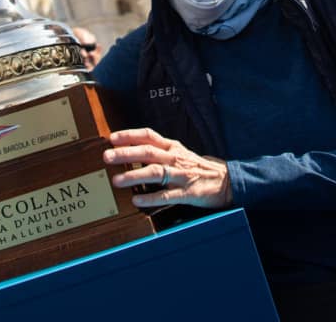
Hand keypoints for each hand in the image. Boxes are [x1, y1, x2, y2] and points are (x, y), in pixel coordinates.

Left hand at [103, 128, 232, 208]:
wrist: (228, 180)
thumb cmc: (199, 167)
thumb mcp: (180, 154)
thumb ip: (160, 152)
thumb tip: (131, 152)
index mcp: (174, 147)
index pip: (149, 136)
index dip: (130, 135)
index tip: (112, 138)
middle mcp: (176, 158)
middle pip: (148, 152)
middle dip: (126, 153)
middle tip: (107, 156)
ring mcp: (182, 175)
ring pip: (155, 172)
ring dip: (134, 175)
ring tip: (117, 180)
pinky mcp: (189, 193)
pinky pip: (167, 195)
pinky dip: (151, 198)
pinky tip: (137, 200)